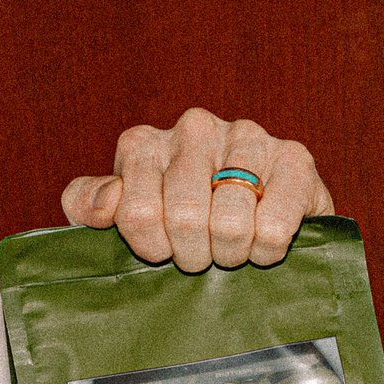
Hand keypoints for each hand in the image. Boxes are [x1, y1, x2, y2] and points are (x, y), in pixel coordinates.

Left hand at [60, 109, 331, 271]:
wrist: (253, 220)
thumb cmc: (176, 223)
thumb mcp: (121, 218)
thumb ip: (89, 205)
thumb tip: (108, 202)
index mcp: (143, 144)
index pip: (137, 212)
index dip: (153, 249)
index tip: (163, 251)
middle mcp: (193, 128)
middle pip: (185, 219)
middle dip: (194, 255)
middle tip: (202, 255)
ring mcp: (247, 136)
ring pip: (230, 224)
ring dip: (231, 254)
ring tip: (231, 249)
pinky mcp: (294, 158)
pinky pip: (274, 227)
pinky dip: (266, 251)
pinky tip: (261, 242)